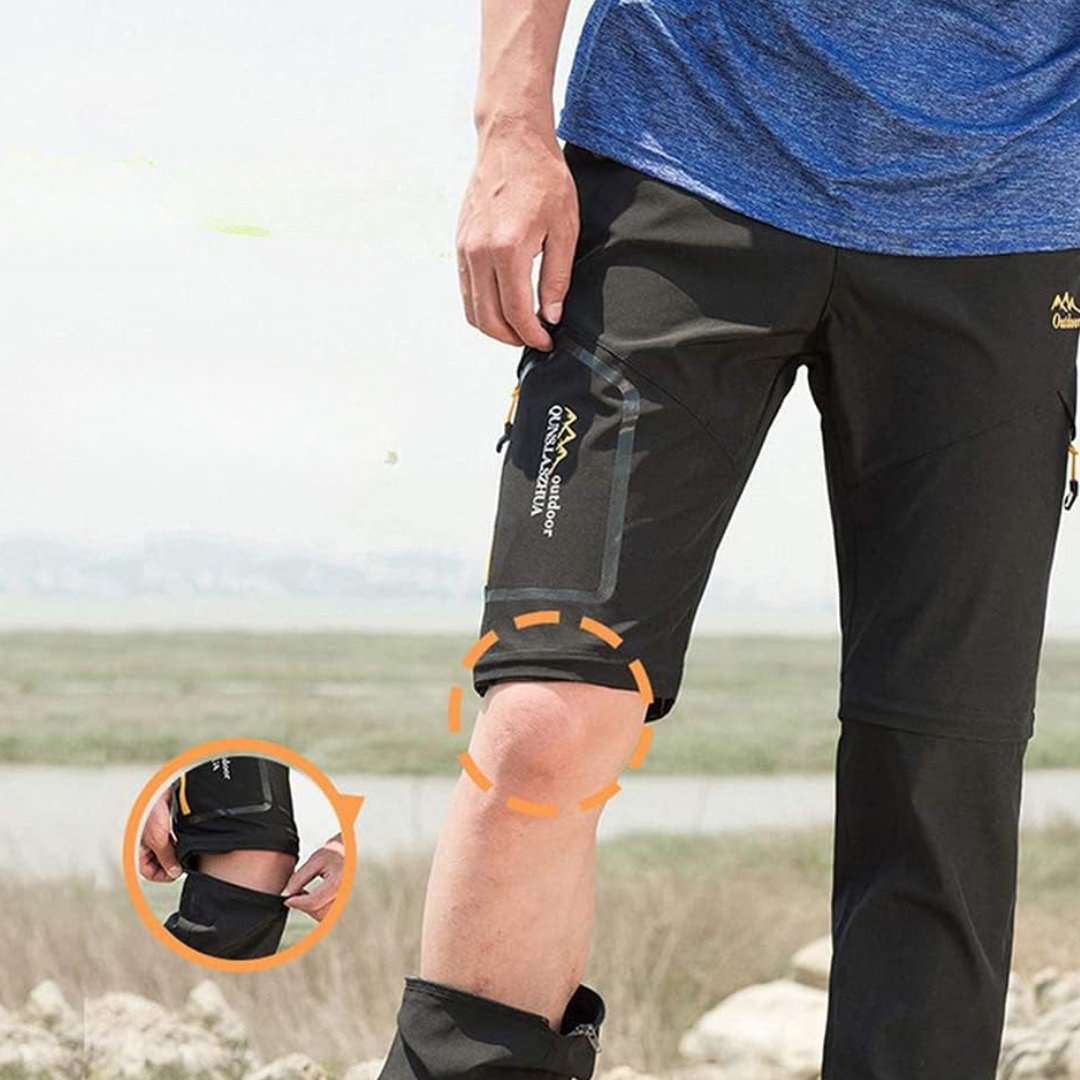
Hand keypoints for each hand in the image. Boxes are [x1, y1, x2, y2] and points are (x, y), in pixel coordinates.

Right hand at [139, 789, 181, 881]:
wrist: (158, 790)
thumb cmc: (149, 811)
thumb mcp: (158, 840)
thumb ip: (166, 858)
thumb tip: (174, 872)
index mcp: (138, 850)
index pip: (148, 872)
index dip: (162, 875)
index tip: (176, 873)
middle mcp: (146, 844)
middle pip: (159, 862)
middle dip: (171, 863)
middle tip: (182, 863)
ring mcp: (156, 835)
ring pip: (168, 851)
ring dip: (176, 852)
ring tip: (183, 850)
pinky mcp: (166, 826)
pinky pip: (173, 840)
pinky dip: (179, 842)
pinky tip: (184, 840)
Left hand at [282, 833, 345, 921]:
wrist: (355, 852)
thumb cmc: (337, 853)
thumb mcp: (316, 860)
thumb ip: (300, 877)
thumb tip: (288, 893)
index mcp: (340, 883)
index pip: (313, 901)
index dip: (297, 902)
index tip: (287, 899)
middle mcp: (347, 895)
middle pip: (318, 912)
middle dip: (303, 906)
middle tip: (295, 895)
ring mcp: (349, 902)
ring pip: (324, 917)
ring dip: (311, 908)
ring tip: (304, 895)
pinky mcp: (347, 906)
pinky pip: (330, 915)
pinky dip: (318, 909)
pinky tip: (314, 898)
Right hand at [457, 123, 578, 349]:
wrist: (511, 140)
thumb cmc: (543, 178)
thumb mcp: (564, 229)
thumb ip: (556, 277)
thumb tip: (552, 315)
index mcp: (507, 250)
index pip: (515, 313)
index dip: (532, 335)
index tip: (547, 341)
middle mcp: (479, 253)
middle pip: (488, 319)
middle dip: (512, 338)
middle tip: (534, 338)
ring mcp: (465, 248)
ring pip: (471, 309)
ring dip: (494, 327)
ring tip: (520, 327)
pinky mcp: (460, 243)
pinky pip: (466, 289)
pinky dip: (482, 307)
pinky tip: (504, 304)